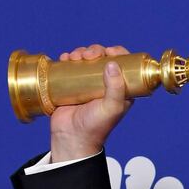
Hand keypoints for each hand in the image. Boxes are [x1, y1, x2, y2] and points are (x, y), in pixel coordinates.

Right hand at [49, 44, 133, 161]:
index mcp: (120, 89)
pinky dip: (67, 59)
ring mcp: (87, 84)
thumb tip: (113, 64)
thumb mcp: (111, 108)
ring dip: (80, 52)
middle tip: (87, 56)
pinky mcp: (72, 84)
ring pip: (86, 59)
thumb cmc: (95, 127)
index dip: (118, 53)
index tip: (109, 51)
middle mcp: (105, 84)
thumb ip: (116, 89)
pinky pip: (71, 66)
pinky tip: (64, 59)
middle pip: (103, 57)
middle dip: (95, 51)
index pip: (123, 65)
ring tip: (73, 58)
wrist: (71, 137)